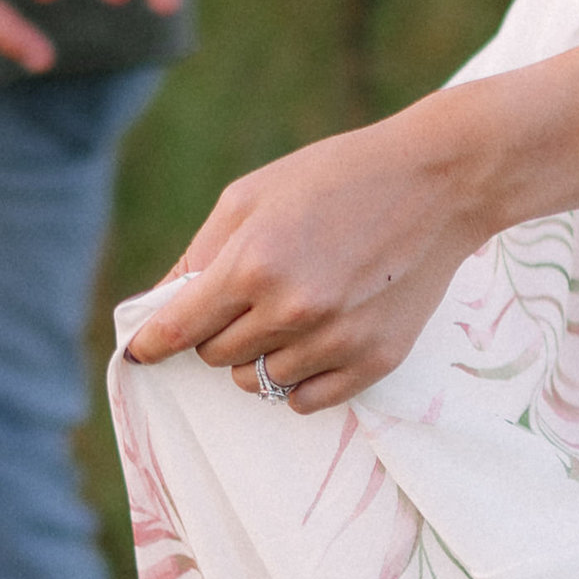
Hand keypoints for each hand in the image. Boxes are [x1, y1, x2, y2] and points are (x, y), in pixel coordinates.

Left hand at [121, 103, 495, 413]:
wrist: (438, 182)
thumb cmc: (336, 177)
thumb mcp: (252, 195)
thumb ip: (201, 253)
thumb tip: (158, 307)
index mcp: (253, 264)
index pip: (180, 329)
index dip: (152, 344)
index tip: (140, 353)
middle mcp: (292, 311)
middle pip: (216, 358)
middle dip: (217, 333)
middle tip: (245, 300)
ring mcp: (336, 341)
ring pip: (257, 383)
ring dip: (258, 356)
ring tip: (286, 314)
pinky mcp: (374, 361)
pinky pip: (306, 401)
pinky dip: (296, 381)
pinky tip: (311, 343)